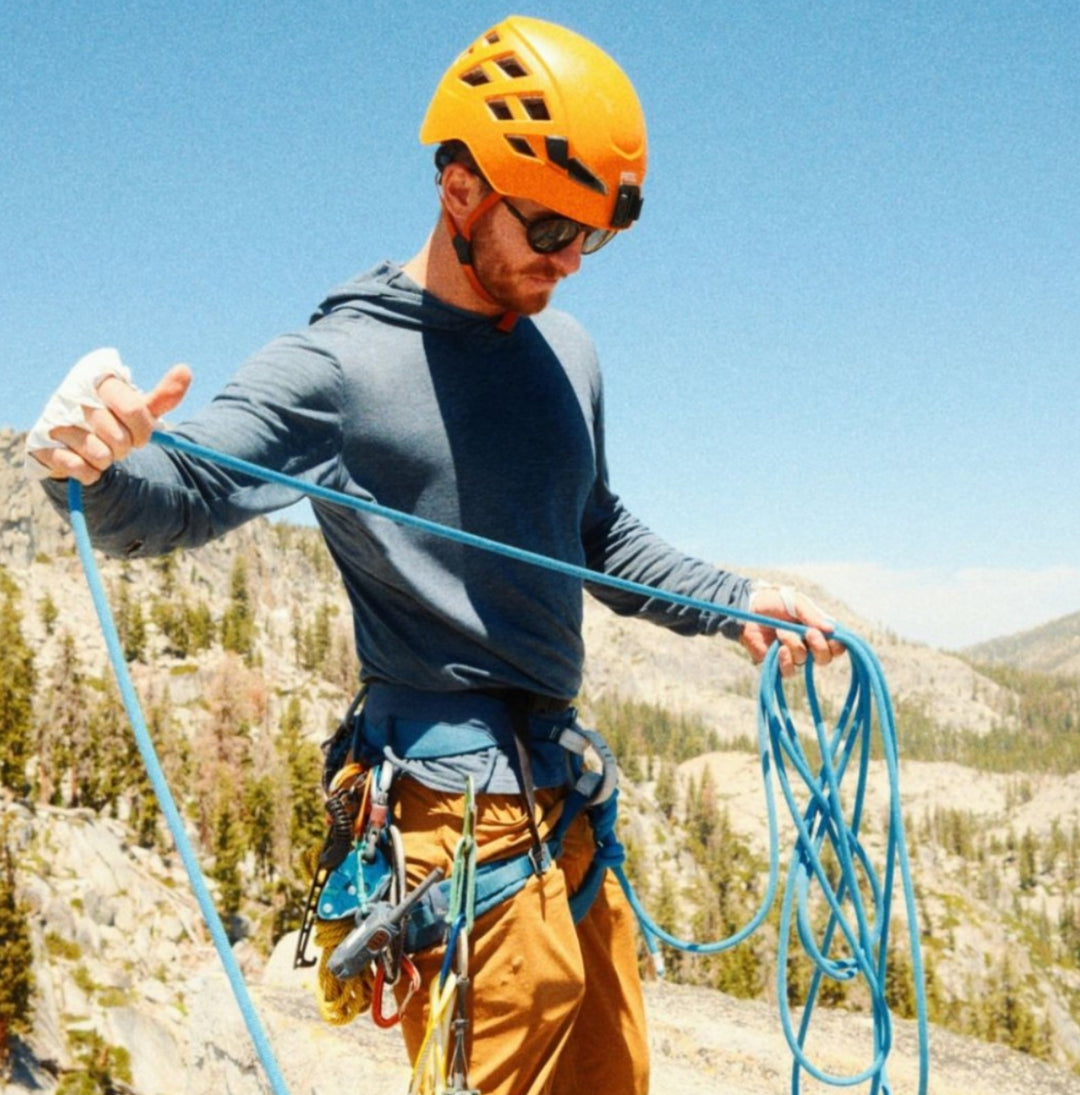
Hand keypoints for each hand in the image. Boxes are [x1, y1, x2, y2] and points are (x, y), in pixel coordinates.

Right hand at [30, 362, 191, 484]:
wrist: (71, 437)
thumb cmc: (111, 418)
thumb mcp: (137, 408)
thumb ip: (161, 396)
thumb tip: (185, 371)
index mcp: (100, 381)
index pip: (135, 410)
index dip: (143, 430)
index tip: (141, 434)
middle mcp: (73, 395)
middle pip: (119, 438)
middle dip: (124, 447)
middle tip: (117, 442)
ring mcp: (55, 420)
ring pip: (100, 455)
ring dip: (106, 460)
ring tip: (98, 449)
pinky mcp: (42, 447)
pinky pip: (80, 470)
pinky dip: (89, 472)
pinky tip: (83, 461)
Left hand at [740, 583, 844, 678]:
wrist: (748, 608)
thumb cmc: (774, 602)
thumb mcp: (797, 604)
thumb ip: (813, 616)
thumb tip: (831, 630)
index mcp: (817, 630)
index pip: (837, 645)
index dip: (837, 644)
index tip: (828, 635)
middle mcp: (808, 645)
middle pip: (825, 658)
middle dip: (819, 647)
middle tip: (808, 633)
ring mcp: (793, 655)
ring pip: (803, 660)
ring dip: (793, 644)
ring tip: (780, 631)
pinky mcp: (777, 663)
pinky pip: (789, 672)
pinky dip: (785, 661)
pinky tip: (778, 648)